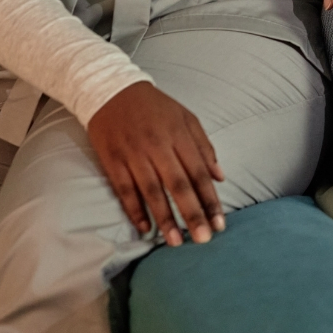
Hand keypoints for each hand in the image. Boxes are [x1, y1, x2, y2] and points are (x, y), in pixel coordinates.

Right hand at [86, 81, 224, 246]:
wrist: (112, 90)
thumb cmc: (155, 107)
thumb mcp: (186, 118)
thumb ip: (204, 146)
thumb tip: (220, 177)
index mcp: (179, 134)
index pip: (199, 172)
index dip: (210, 199)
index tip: (220, 223)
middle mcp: (157, 145)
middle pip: (178, 184)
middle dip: (192, 214)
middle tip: (203, 239)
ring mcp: (133, 154)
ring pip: (151, 191)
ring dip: (164, 218)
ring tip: (175, 242)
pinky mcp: (112, 160)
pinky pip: (124, 189)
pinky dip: (134, 210)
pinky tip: (145, 228)